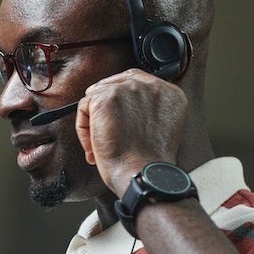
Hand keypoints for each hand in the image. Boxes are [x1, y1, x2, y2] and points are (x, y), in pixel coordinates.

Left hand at [76, 69, 189, 194]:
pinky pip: (84, 107)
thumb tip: (123, 107)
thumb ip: (147, 109)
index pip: (136, 80)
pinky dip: (84, 129)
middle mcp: (152, 86)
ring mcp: (129, 89)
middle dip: (104, 108)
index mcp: (169, 93)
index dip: (120, 95)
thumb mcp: (159, 127)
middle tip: (105, 133)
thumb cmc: (149, 162)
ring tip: (103, 145)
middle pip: (114, 84)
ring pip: (97, 96)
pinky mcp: (107, 97)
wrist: (142, 173)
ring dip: (94, 122)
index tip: (113, 114)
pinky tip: (96, 146)